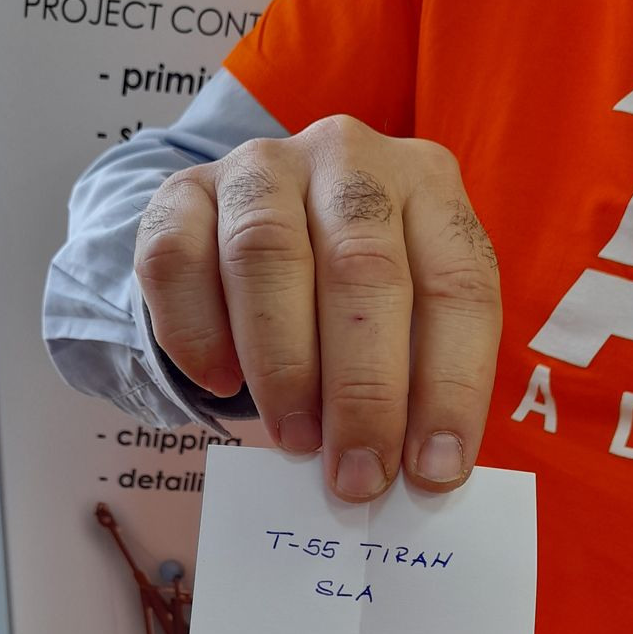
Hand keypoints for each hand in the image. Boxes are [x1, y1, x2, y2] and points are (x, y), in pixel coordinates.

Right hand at [134, 115, 500, 501]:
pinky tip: (219, 383)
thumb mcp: (409, 318)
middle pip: (361, 268)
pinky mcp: (182, 192)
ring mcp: (261, 166)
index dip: (450, 386)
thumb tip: (418, 472)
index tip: (432, 471)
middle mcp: (349, 159)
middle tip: (356, 474)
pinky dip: (196, 332)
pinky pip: (175, 259)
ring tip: (295, 439)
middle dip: (363, 389)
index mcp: (429, 185)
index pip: (457, 286)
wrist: (252, 228)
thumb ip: (417, 379)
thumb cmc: (351, 295)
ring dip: (282, 364)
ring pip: (265, 255)